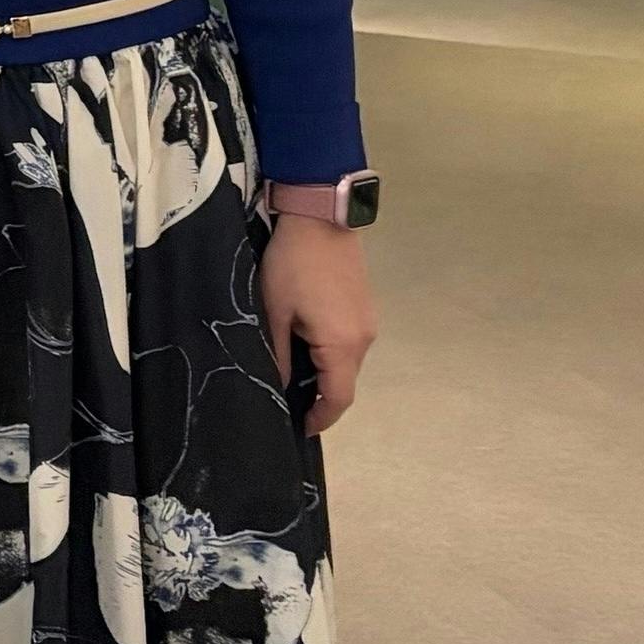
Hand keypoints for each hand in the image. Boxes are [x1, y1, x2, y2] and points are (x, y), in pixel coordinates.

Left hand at [260, 215, 376, 433]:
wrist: (320, 215)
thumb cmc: (292, 263)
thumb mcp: (275, 310)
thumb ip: (278, 354)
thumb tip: (278, 388)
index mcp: (343, 344)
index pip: (339, 398)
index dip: (321, 418)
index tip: (298, 428)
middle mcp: (364, 338)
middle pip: (344, 381)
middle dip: (317, 395)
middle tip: (284, 399)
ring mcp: (368, 320)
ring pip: (345, 361)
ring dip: (322, 371)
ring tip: (288, 371)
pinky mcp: (364, 306)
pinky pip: (347, 341)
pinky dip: (328, 351)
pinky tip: (302, 342)